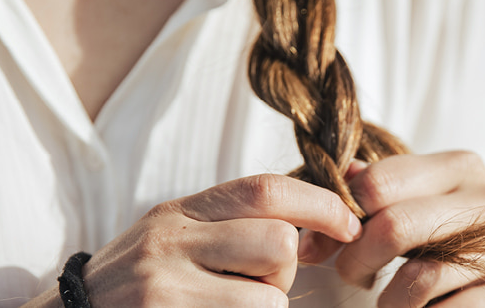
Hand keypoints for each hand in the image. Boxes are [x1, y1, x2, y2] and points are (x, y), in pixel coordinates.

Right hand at [26, 174, 361, 306]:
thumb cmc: (137, 278)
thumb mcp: (175, 235)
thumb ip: (230, 224)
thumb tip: (311, 227)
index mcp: (180, 211)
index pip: (265, 190)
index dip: (319, 203)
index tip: (347, 223)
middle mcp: (171, 240)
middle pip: (277, 241)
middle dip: (285, 268)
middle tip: (258, 281)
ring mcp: (165, 286)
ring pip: (269, 297)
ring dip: (266, 305)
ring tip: (229, 304)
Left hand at [297, 152, 484, 306]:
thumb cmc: (445, 241)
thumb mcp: (412, 205)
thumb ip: (373, 190)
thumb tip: (326, 186)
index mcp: (457, 168)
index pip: (377, 183)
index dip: (337, 217)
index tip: (318, 245)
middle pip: (393, 227)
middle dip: (356, 260)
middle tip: (352, 276)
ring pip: (417, 278)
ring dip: (389, 301)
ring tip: (390, 301)